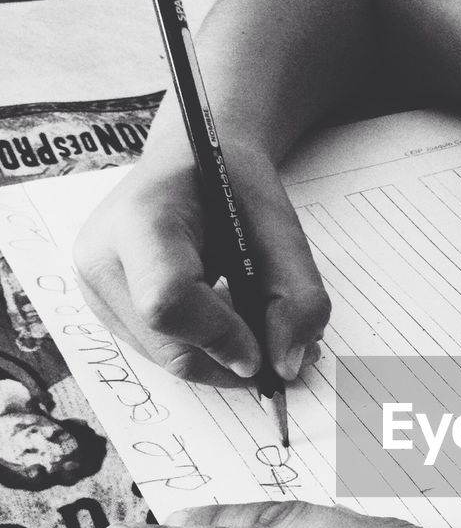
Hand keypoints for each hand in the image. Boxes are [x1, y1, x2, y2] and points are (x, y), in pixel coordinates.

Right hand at [73, 144, 330, 385]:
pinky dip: (204, 349)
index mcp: (140, 218)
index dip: (222, 337)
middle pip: (169, 344)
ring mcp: (94, 290)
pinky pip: (162, 354)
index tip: (266, 352)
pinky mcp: (105, 312)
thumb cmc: (233, 186)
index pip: (169, 300)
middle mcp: (101, 258)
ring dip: (222, 356)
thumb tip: (285, 366)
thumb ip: (297, 296)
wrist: (190, 161)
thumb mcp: (281, 227)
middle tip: (280, 350)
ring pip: (168, 359)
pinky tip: (224, 317)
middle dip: (232, 357)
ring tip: (254, 321)